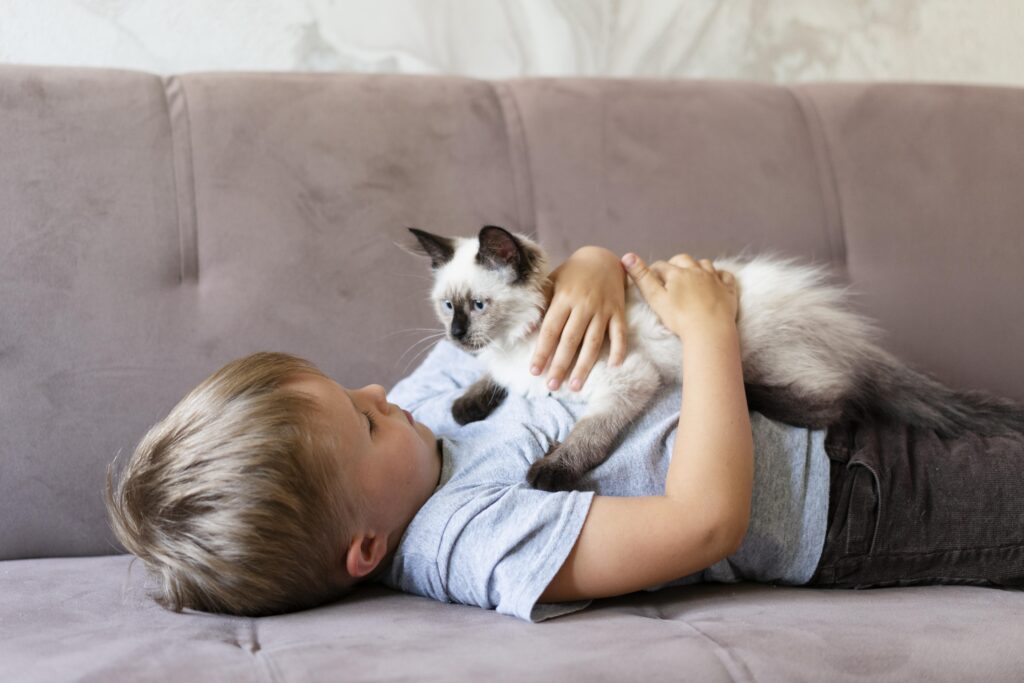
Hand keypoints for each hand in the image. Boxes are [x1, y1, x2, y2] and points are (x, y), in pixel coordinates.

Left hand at [530, 246, 627, 390]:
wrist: (602, 257)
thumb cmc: (572, 274)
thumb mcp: (552, 282)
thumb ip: (540, 304)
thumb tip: (525, 330)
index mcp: (564, 298)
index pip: (550, 330)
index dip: (542, 352)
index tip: (534, 371)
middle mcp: (583, 305)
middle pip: (570, 340)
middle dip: (560, 365)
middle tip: (552, 386)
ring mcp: (603, 309)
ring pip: (593, 342)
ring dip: (584, 366)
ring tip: (575, 386)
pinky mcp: (619, 311)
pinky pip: (620, 333)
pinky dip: (619, 349)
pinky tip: (614, 366)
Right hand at [621, 252, 737, 338]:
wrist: (710, 330)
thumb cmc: (680, 318)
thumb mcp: (656, 298)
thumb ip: (642, 277)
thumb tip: (626, 256)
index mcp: (677, 273)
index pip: (661, 266)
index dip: (654, 270)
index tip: (650, 278)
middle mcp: (696, 271)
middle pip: (684, 260)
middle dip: (675, 264)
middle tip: (670, 275)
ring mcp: (714, 279)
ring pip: (705, 264)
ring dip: (697, 266)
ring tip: (692, 275)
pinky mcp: (728, 290)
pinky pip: (725, 276)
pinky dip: (719, 275)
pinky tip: (716, 280)